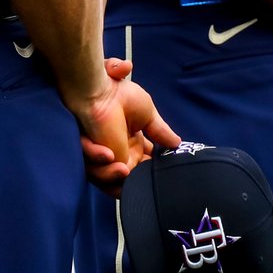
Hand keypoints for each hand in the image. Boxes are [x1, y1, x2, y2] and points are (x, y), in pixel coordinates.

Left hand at [77, 57, 180, 195]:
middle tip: (145, 179)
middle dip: (137, 184)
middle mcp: (120, 152)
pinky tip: (109, 156)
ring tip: (123, 169)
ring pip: (112, 182)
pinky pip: (97, 173)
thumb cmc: (122, 95)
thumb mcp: (148, 114)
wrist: (102, 89)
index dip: (154, 173)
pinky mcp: (94, 157)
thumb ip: (161, 131)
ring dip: (116, 179)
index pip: (145, 167)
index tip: (164, 172)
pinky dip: (104, 170)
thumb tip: (178, 143)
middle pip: (130, 181)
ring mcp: (107, 156)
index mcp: (133, 144)